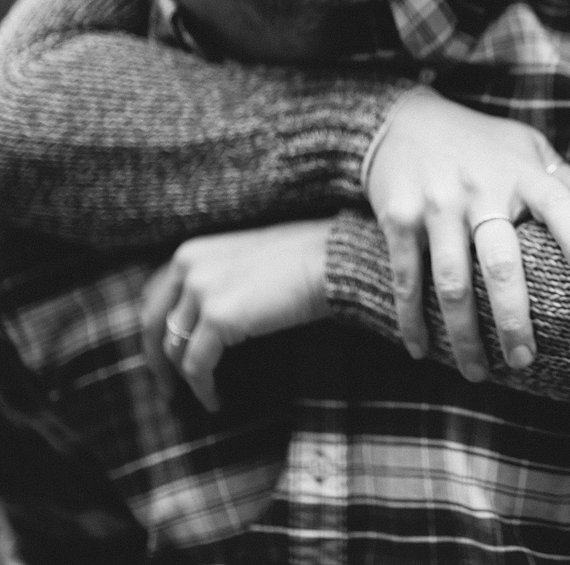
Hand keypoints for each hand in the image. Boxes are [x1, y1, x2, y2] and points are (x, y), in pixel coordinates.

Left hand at [142, 218, 333, 412]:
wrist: (335, 259)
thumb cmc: (308, 258)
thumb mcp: (248, 259)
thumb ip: (219, 277)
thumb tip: (209, 314)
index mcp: (194, 250)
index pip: (156, 296)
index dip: (155, 329)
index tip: (162, 352)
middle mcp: (189, 266)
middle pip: (153, 324)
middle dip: (155, 360)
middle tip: (166, 386)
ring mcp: (201, 290)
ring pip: (174, 348)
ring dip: (183, 379)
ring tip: (200, 396)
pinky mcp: (219, 318)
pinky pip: (198, 365)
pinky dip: (203, 388)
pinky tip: (215, 401)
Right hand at [366, 89, 569, 380]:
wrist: (402, 121)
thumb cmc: (483, 145)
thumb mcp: (529, 151)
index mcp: (522, 174)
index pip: (558, 203)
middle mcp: (481, 189)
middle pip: (502, 261)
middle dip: (513, 317)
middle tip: (526, 361)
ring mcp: (437, 205)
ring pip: (452, 282)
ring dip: (464, 335)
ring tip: (479, 374)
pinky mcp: (398, 218)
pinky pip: (407, 278)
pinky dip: (412, 320)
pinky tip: (422, 352)